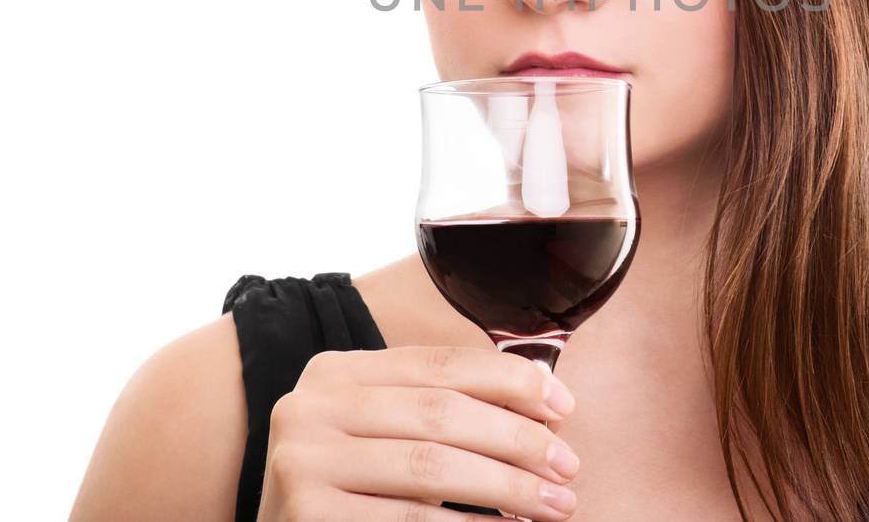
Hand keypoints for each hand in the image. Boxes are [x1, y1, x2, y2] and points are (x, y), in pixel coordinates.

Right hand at [257, 345, 579, 520]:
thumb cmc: (352, 493)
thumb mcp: (384, 434)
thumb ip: (442, 407)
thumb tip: (545, 401)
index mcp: (335, 372)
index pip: (440, 363)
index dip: (510, 380)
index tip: (564, 406)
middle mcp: (310, 407)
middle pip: (442, 412)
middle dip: (518, 439)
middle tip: (567, 465)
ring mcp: (301, 463)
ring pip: (432, 467)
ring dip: (508, 488)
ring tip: (554, 503)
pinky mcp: (307, 515)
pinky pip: (411, 520)